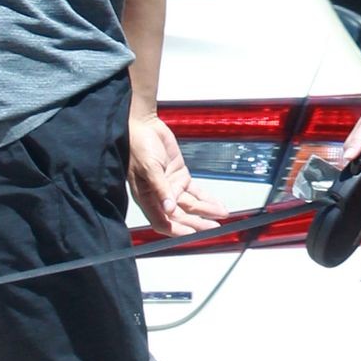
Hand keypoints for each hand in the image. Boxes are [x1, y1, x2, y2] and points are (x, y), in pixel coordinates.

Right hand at [129, 113, 229, 237]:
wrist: (143, 125)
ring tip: (222, 217)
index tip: (193, 234)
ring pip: (191, 205)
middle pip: (181, 216)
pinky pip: (195, 192)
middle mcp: (160, 196)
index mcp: (147, 198)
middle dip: (197, 223)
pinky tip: (218, 206)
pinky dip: (207, 199)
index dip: (177, 231)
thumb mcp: (149, 167)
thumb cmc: (138, 146)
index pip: (163, 222)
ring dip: (206, 212)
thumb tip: (169, 209)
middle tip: (214, 229)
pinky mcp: (180, 176)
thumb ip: (160, 189)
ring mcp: (171, 187)